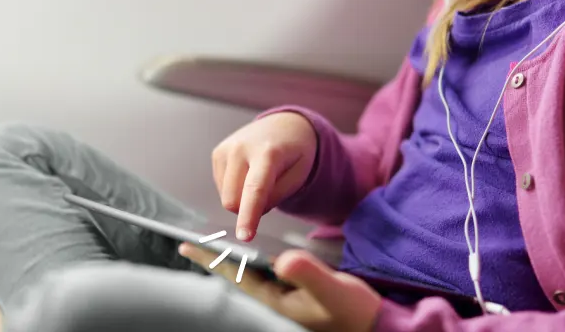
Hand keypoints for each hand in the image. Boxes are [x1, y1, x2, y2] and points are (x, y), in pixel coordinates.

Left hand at [178, 243, 380, 331]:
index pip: (236, 277)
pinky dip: (252, 262)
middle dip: (215, 258)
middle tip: (190, 241)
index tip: (188, 245)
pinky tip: (248, 254)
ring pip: (250, 276)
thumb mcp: (334, 291)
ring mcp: (286, 299)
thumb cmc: (355, 313)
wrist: (377, 326)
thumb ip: (309, 274)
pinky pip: (266, 275)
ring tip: (210, 244)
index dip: (212, 260)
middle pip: (237, 277)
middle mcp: (276, 301)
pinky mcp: (296, 293)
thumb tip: (283, 260)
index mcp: (277, 303)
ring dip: (231, 260)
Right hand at [212, 112, 317, 240]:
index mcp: (267, 152)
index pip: (255, 189)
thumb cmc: (295, 153)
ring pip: (225, 197)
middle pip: (233, 200)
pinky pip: (221, 188)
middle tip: (268, 194)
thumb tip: (252, 211)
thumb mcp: (299, 175)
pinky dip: (235, 189)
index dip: (249, 216)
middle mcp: (242, 148)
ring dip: (242, 199)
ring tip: (259, 179)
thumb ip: (277, 196)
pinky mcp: (217, 153)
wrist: (283, 125)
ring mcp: (226, 149)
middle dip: (248, 209)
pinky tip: (247, 174)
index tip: (244, 237)